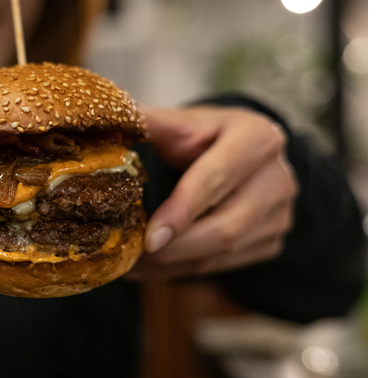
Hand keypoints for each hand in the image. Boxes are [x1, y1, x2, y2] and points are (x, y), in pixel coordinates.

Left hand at [126, 104, 298, 279]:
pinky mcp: (271, 241)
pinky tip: (151, 268)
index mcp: (257, 138)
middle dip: (175, 248)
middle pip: (226, 226)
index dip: (182, 210)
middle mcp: (278, 178)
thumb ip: (147, 122)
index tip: (149, 237)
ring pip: (223, 253)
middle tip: (131, 257)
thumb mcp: (180, 122)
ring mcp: (280, 214)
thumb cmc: (203, 135)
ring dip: (173, 265)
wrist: (240, 153)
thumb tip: (106, 117)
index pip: (216, 178)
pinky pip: (223, 266)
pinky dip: (183, 270)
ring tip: (131, 265)